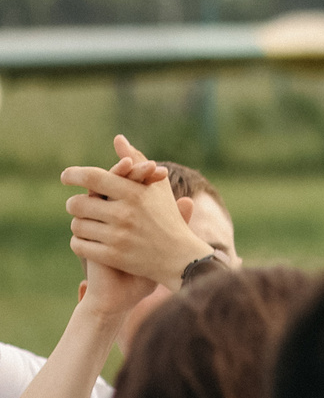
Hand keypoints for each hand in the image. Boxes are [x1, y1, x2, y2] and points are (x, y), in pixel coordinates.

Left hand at [62, 137, 204, 289]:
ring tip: (88, 224)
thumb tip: (118, 139)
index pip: (92, 177)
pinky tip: (90, 241)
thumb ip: (136, 161)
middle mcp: (126, 214)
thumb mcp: (156, 187)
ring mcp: (119, 237)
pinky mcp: (114, 257)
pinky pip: (79, 246)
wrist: (182, 259)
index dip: (73, 175)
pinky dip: (80, 243)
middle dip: (75, 205)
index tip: (66, 177)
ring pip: (76, 226)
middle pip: (77, 204)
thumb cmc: (167, 218)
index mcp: (135, 194)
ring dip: (79, 225)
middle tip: (80, 206)